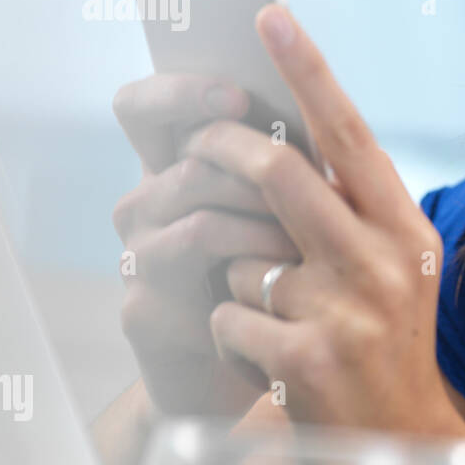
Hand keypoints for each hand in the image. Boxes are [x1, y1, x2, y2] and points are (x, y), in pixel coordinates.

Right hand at [111, 72, 300, 420]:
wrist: (262, 371)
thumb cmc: (285, 278)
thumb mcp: (293, 214)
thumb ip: (294, 167)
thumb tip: (326, 117)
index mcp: (177, 167)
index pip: (145, 107)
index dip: (179, 92)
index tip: (237, 97)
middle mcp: (145, 205)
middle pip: (188, 162)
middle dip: (258, 171)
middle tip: (308, 185)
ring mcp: (137, 259)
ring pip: (200, 221)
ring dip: (265, 230)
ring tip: (311, 246)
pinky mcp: (143, 314)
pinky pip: (202, 294)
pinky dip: (253, 287)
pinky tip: (286, 299)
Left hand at [179, 4, 464, 439]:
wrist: (405, 444)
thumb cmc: (386, 342)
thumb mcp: (392, 266)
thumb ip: (347, 208)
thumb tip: (273, 136)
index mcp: (405, 228)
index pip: (351, 135)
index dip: (308, 72)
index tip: (269, 17)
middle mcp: (384, 261)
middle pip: (281, 173)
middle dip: (223, 150)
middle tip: (194, 142)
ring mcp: (348, 312)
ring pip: (242, 256)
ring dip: (236, 282)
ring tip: (272, 315)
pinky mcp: (307, 360)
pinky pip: (226, 316)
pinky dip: (229, 333)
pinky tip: (264, 357)